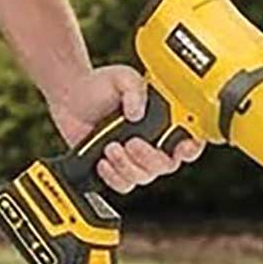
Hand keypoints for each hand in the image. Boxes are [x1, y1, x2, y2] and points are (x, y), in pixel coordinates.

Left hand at [48, 64, 204, 195]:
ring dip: (127, 166)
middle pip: (166, 165)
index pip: (189, 140)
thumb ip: (134, 89)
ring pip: (144, 177)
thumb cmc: (100, 86)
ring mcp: (134, 157)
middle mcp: (152, 142)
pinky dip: (114, 177)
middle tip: (131, 142)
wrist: (71, 97)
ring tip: (110, 147)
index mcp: (163, 120)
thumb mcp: (122, 78)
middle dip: (149, 157)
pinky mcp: (116, 168)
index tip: (181, 148)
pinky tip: (103, 161)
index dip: (191, 148)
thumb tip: (136, 113)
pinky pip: (124, 185)